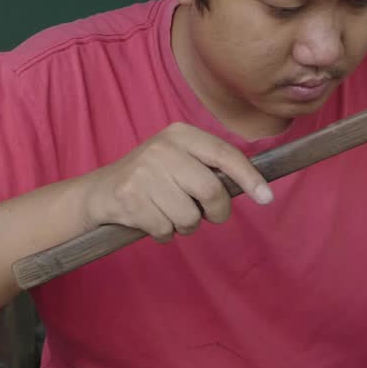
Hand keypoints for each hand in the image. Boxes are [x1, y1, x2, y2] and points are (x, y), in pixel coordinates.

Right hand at [82, 123, 272, 241]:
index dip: (249, 177)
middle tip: (208, 214)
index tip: (265, 197)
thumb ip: (210, 167)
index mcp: (180, 134)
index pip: (224, 154)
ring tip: (169, 212)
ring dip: (185, 225)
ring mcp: (144, 174)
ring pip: (190, 217)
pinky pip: (167, 230)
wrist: (100, 192)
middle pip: (211, 191)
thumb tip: (254, 187)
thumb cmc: (151, 178)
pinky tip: (151, 218)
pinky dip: (164, 233)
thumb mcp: (178, 158)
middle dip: (216, 212)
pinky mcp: (130, 199)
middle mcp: (162, 149)